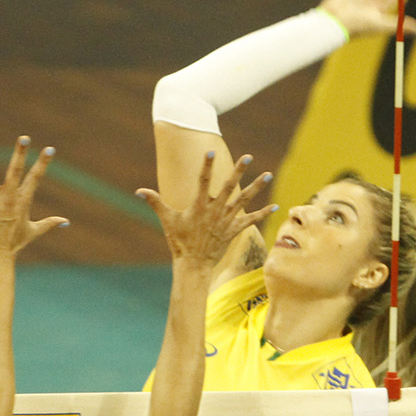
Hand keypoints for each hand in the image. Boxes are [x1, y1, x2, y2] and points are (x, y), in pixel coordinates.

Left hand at [0, 137, 68, 259]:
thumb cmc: (14, 244)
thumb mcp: (33, 231)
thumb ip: (49, 223)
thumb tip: (66, 221)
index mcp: (23, 201)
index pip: (35, 178)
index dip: (43, 163)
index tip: (50, 149)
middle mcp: (9, 198)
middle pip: (15, 171)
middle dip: (20, 154)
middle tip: (24, 137)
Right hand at [137, 149, 274, 268]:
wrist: (193, 264)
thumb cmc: (179, 241)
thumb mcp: (167, 220)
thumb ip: (155, 202)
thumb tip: (138, 191)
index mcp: (199, 205)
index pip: (203, 181)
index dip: (206, 165)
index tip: (210, 151)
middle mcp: (215, 210)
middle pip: (229, 186)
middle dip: (239, 171)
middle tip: (248, 157)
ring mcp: (226, 220)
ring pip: (244, 200)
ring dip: (257, 187)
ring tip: (269, 174)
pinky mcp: (234, 230)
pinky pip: (251, 220)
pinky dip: (263, 213)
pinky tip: (276, 206)